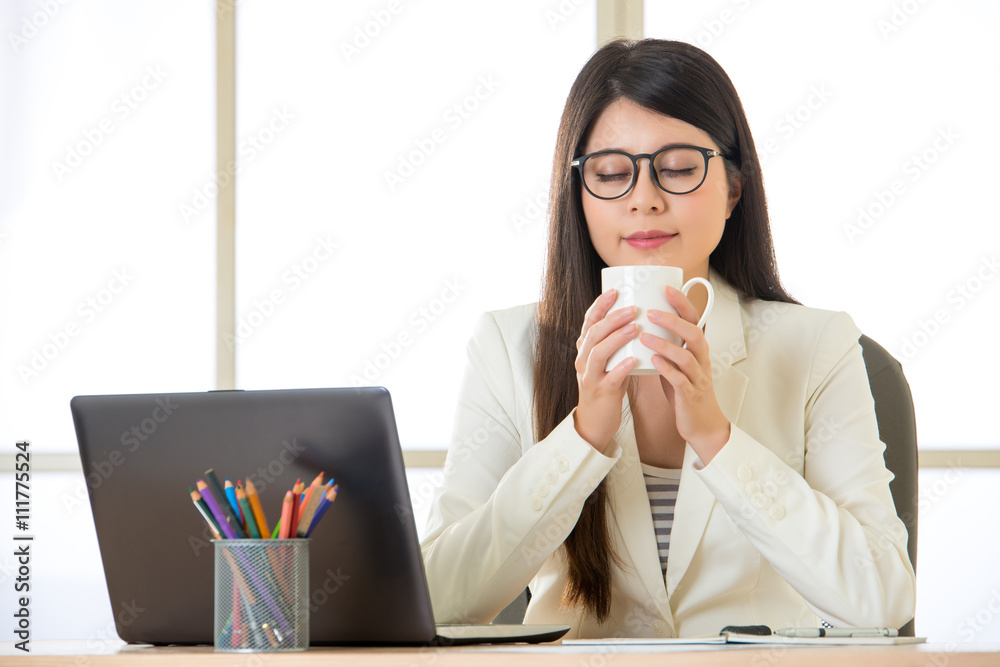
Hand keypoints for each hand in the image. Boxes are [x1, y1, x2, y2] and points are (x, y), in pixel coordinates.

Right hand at [573, 288, 638, 452]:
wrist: (595, 421)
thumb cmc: (606, 386)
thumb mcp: (607, 361)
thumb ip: (616, 342)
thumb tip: (636, 317)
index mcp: (585, 349)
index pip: (589, 322)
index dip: (600, 305)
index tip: (615, 291)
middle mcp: (583, 360)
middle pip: (594, 334)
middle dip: (612, 319)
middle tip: (632, 308)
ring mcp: (590, 377)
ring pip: (599, 353)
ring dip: (616, 338)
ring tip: (634, 328)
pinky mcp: (600, 393)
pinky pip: (610, 378)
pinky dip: (621, 367)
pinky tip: (633, 359)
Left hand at [641, 286, 730, 462]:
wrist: (702, 424)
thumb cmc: (686, 391)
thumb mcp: (679, 363)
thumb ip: (668, 344)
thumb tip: (646, 322)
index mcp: (697, 349)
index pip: (694, 320)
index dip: (682, 303)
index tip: (666, 288)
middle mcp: (701, 360)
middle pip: (694, 334)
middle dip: (673, 321)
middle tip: (651, 312)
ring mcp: (698, 378)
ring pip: (686, 356)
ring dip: (665, 345)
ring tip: (644, 336)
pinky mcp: (690, 396)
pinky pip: (681, 380)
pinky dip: (667, 369)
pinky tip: (652, 362)